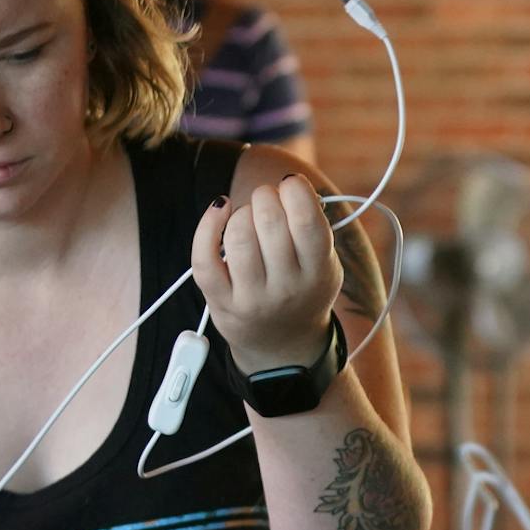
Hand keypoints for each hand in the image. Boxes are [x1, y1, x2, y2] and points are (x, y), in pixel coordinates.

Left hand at [191, 175, 342, 373]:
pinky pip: (204, 258)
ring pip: (237, 235)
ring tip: (248, 219)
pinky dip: (207, 226)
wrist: (283, 346)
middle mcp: (286, 289)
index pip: (306, 219)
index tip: (289, 186)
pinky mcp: (221, 303)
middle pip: (269, 221)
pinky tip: (219, 210)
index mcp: (318, 273)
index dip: (294, 189)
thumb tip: (287, 184)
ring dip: (240, 213)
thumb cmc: (303, 289)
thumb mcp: (324, 264)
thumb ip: (313, 227)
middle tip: (267, 203)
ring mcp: (251, 299)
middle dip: (264, 197)